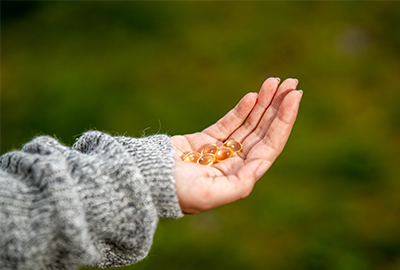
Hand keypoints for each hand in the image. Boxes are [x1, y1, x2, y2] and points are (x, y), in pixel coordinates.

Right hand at [171, 78, 301, 213]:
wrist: (143, 180)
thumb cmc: (175, 191)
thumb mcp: (208, 195)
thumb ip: (238, 184)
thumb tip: (262, 165)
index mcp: (239, 176)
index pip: (269, 146)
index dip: (284, 121)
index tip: (294, 97)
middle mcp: (234, 164)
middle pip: (263, 132)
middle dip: (278, 107)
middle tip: (291, 82)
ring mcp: (220, 151)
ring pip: (248, 124)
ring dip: (263, 103)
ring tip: (275, 81)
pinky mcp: (204, 140)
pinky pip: (228, 123)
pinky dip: (241, 109)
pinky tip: (253, 96)